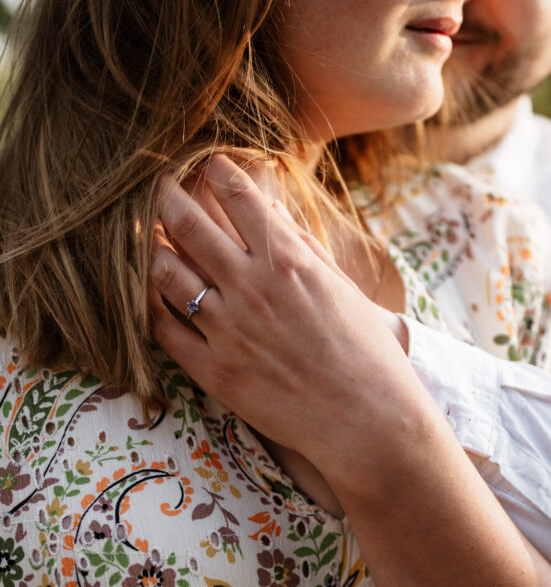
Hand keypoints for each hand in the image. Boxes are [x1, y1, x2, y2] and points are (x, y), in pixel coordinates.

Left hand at [150, 156, 412, 476]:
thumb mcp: (342, 290)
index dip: (216, 171)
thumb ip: (303, 247)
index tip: (207, 165)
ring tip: (146, 239)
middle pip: (188, 225)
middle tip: (156, 187)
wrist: (367, 421)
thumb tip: (270, 211)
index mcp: (288, 260)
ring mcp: (228, 330)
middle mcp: (251, 288)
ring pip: (165, 273)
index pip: (237, 195)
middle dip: (167, 197)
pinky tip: (148, 294)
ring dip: (151, 248)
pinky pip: (163, 329)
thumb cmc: (368, 355)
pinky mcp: (214, 371)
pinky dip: (150, 305)